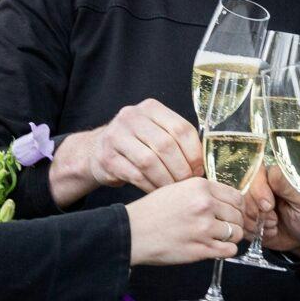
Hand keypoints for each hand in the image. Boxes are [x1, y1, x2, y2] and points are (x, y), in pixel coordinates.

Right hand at [49, 99, 201, 206]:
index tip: (199, 170)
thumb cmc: (136, 144)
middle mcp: (131, 117)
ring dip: (166, 180)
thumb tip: (203, 166)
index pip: (181, 128)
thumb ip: (177, 141)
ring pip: (150, 161)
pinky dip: (150, 186)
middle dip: (181, 169)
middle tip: (187, 184)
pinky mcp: (107, 157)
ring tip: (173, 190)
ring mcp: (116, 136)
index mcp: (151, 108)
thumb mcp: (155, 133)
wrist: (96, 151)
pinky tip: (157, 191)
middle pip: (166, 146)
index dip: (194, 153)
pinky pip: (135, 175)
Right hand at [124, 177, 247, 265]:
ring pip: (236, 233)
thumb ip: (201, 193)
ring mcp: (205, 227)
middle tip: (225, 227)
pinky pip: (229, 250)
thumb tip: (224, 201)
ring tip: (217, 238)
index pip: (236, 196)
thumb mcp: (176, 189)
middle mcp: (205, 205)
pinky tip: (216, 248)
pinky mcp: (202, 248)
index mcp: (200, 187)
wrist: (133, 233)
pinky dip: (226, 250)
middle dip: (235, 222)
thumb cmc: (150, 213)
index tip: (232, 212)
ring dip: (230, 237)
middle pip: (238, 215)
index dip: (236, 206)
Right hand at [240, 168, 278, 239]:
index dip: (259, 192)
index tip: (269, 206)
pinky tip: (266, 233)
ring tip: (273, 227)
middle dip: (258, 212)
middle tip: (274, 220)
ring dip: (256, 224)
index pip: (254, 175)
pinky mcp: (246, 219)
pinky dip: (253, 233)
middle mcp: (257, 188)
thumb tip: (273, 172)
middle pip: (244, 195)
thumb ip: (286, 186)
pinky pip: (239, 225)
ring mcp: (249, 204)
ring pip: (239, 211)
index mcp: (271, 177)